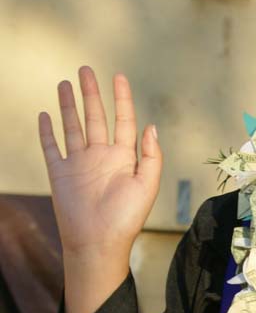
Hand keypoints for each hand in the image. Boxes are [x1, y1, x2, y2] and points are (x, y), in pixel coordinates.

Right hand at [39, 67, 161, 261]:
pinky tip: (46, 115)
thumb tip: (151, 127)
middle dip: (91, 93)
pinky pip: (52, 147)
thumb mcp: (147, 186)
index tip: (118, 77)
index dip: (121, 98)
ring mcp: (79, 163)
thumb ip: (151, 156)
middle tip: (86, 70)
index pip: (123, 120)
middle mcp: (101, 156)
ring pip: (72, 126)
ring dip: (69, 105)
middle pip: (95, 117)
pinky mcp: (60, 173)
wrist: (97, 242)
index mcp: (124, 157)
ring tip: (65, 84)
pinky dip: (47, 131)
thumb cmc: (126, 219)